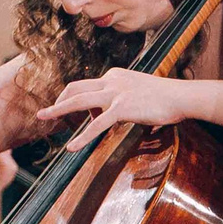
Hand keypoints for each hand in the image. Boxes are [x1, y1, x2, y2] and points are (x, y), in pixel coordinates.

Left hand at [32, 72, 206, 148]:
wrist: (180, 97)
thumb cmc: (164, 97)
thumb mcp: (137, 93)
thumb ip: (120, 100)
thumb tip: (108, 115)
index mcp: (114, 75)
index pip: (87, 85)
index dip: (76, 100)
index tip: (73, 114)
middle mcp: (111, 80)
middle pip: (75, 88)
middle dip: (57, 101)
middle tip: (43, 113)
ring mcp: (116, 93)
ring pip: (79, 102)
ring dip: (57, 111)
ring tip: (42, 119)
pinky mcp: (122, 108)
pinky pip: (96, 125)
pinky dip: (82, 137)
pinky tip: (72, 148)